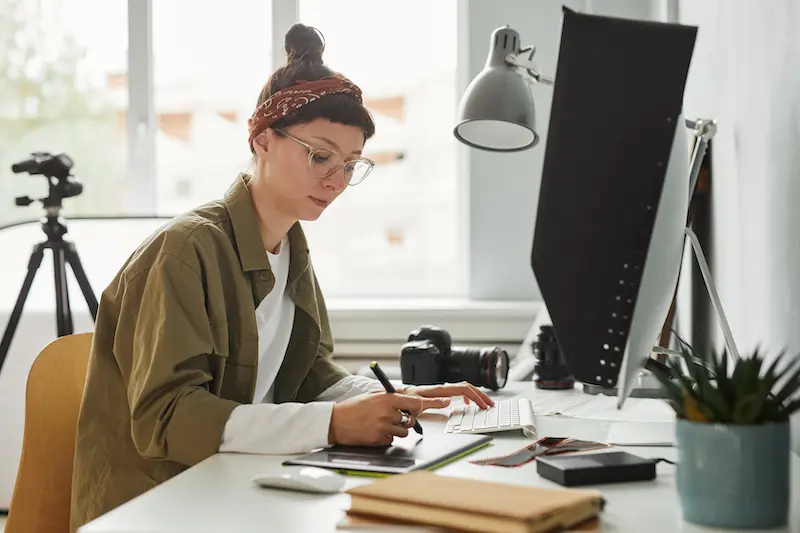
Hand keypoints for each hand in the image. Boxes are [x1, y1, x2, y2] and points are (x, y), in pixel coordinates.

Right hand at [329, 393, 449, 446]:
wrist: (335, 422)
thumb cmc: (353, 408)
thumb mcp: (372, 396)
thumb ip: (390, 397)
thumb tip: (405, 397)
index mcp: (386, 400)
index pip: (414, 403)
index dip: (428, 405)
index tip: (443, 403)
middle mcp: (387, 413)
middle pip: (410, 420)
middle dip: (406, 420)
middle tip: (394, 418)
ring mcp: (383, 428)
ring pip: (403, 432)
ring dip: (397, 430)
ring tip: (381, 424)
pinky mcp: (379, 440)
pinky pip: (392, 440)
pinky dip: (387, 438)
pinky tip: (375, 432)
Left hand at [402, 382, 493, 409]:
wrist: (394, 396)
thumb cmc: (404, 401)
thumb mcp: (416, 403)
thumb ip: (432, 403)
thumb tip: (448, 401)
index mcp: (439, 390)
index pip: (463, 389)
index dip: (476, 396)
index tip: (484, 405)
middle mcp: (441, 388)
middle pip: (467, 387)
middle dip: (480, 395)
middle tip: (489, 405)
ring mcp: (441, 390)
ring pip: (463, 389)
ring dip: (475, 395)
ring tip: (483, 404)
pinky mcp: (438, 394)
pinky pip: (457, 392)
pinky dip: (466, 396)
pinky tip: (467, 403)